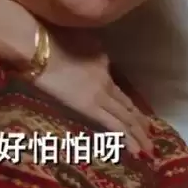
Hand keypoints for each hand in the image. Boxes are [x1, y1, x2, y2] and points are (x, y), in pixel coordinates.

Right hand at [0, 0, 151, 156]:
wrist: (38, 46)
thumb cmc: (45, 38)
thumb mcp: (71, 37)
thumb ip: (80, 50)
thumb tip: (77, 61)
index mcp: (100, 56)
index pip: (113, 80)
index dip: (123, 96)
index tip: (128, 107)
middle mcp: (105, 75)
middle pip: (125, 101)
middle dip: (139, 118)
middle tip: (149, 132)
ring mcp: (100, 92)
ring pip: (125, 115)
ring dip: (138, 132)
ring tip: (148, 147)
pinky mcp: (90, 107)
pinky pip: (115, 125)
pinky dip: (128, 138)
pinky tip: (136, 150)